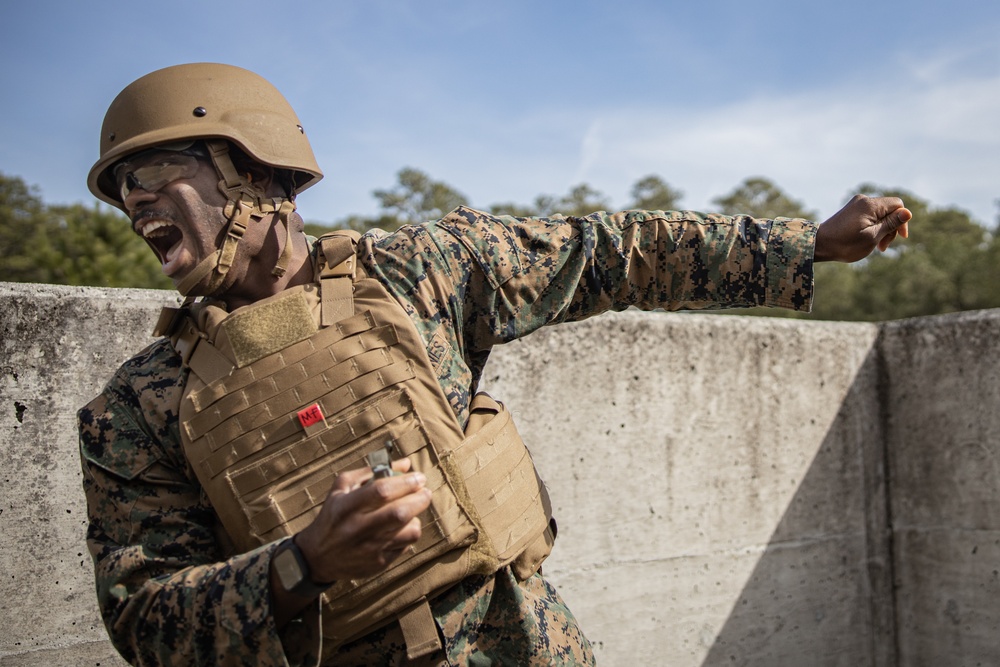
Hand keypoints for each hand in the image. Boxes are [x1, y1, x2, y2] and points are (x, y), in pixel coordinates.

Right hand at [295, 458, 430, 582]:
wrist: (317, 556)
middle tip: (425, 492)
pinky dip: (407, 534)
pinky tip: (399, 529)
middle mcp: (357, 529)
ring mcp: (369, 549)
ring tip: (410, 512)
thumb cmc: (334, 514)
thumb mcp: (342, 487)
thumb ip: (372, 471)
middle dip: (420, 499)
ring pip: (409, 532)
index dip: (406, 482)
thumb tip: (406, 464)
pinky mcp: (378, 564)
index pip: (382, 491)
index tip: (419, 477)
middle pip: (399, 513)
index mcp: (345, 506)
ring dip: (416, 518)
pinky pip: (406, 546)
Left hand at [814, 194, 911, 261]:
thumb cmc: (845, 244)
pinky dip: (873, 227)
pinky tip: (868, 239)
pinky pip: (870, 215)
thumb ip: (891, 223)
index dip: (902, 220)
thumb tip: (908, 212)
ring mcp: (857, 204)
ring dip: (882, 229)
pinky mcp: (852, 210)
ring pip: (880, 214)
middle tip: (883, 247)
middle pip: (889, 210)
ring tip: (876, 246)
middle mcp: (863, 200)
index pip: (897, 205)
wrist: (819, 245)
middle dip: (891, 227)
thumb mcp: (872, 236)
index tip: (900, 237)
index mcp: (870, 205)